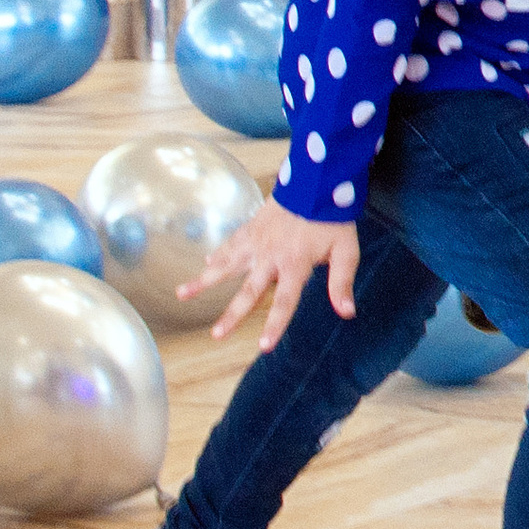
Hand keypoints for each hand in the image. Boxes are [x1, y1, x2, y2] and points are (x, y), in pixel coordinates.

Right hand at [180, 198, 359, 351]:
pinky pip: (231, 244)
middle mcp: (271, 257)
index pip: (285, 302)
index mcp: (295, 265)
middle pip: (248, 291)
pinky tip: (205, 262)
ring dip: (203, 280)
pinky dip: (218, 253)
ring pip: (226, 265)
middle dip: (232, 315)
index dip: (275, 325)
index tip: (263, 346)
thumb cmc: (333, 218)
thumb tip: (347, 312)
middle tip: (216, 335)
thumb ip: (342, 282)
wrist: (317, 182)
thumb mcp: (346, 250)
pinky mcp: (251, 228)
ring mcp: (257, 242)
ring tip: (181, 294)